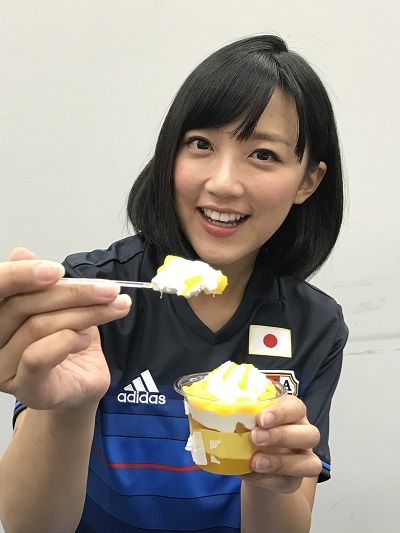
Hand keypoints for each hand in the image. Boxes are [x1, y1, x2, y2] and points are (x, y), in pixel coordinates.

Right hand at [0, 247, 130, 408]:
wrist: (83, 380)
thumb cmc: (68, 340)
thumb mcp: (61, 303)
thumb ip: (42, 282)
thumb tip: (21, 252)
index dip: (22, 274)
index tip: (58, 269)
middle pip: (23, 305)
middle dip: (73, 293)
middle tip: (110, 290)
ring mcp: (3, 369)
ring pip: (39, 326)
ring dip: (85, 314)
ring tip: (112, 310)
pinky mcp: (25, 389)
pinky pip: (38, 356)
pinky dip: (70, 340)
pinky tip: (87, 338)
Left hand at [241, 395, 321, 492]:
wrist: (255, 459)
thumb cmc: (252, 430)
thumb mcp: (247, 417)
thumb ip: (239, 414)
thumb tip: (213, 412)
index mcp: (292, 412)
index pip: (296, 407)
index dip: (281, 413)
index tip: (261, 419)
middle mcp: (304, 433)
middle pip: (310, 434)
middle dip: (281, 436)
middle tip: (255, 437)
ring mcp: (304, 458)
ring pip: (311, 463)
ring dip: (280, 462)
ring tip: (255, 462)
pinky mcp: (296, 479)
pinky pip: (290, 482)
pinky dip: (268, 480)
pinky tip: (251, 473)